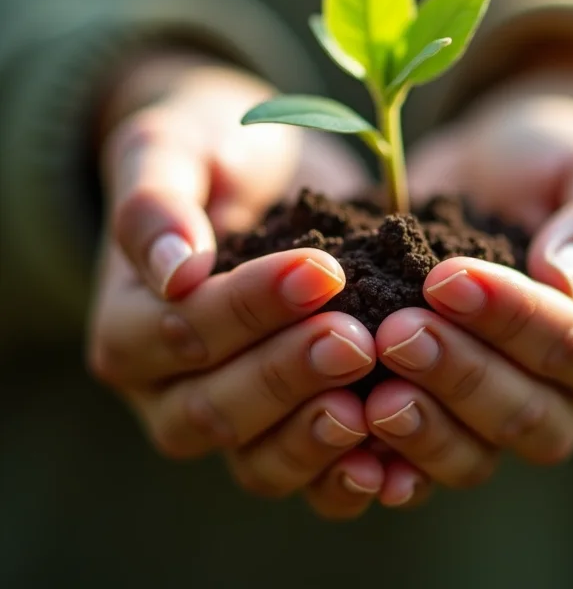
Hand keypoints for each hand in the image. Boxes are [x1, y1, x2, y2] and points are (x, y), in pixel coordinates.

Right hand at [88, 51, 394, 518]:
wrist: (262, 176)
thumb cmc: (210, 153)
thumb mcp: (171, 150)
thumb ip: (154, 203)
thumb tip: (173, 271)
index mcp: (128, 324)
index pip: (180, 331)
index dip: (249, 308)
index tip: (322, 271)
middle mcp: (168, 388)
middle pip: (213, 408)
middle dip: (288, 374)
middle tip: (357, 337)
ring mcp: (228, 418)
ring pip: (256, 459)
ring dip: (315, 434)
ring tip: (373, 404)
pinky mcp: (283, 428)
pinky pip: (304, 474)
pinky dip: (343, 475)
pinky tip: (390, 462)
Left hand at [365, 74, 572, 485]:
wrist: (491, 177)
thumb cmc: (553, 166)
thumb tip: (567, 278)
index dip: (513, 319)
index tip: (448, 279)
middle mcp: (565, 394)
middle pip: (526, 416)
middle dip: (460, 376)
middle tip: (398, 333)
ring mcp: (501, 412)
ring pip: (474, 455)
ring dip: (422, 429)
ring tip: (371, 396)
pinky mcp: (444, 414)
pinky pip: (422, 460)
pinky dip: (389, 461)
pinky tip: (350, 451)